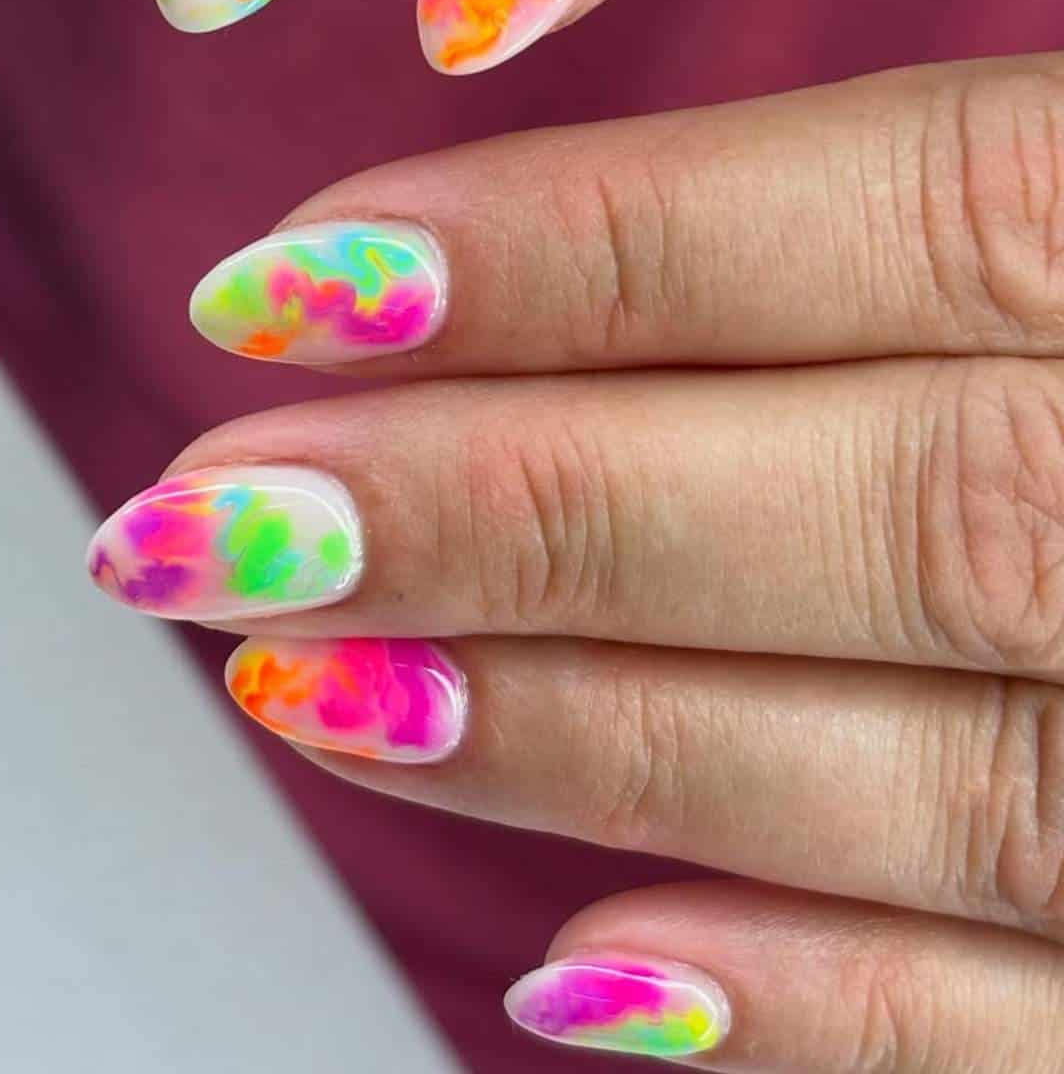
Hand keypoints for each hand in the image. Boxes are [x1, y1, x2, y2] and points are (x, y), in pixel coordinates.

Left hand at [88, 51, 1063, 1066]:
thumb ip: (904, 216)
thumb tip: (485, 267)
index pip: (930, 218)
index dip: (601, 244)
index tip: (299, 278)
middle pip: (908, 506)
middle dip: (529, 506)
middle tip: (228, 509)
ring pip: (947, 773)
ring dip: (597, 737)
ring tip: (315, 689)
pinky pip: (1056, 1024)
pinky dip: (823, 1011)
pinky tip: (584, 975)